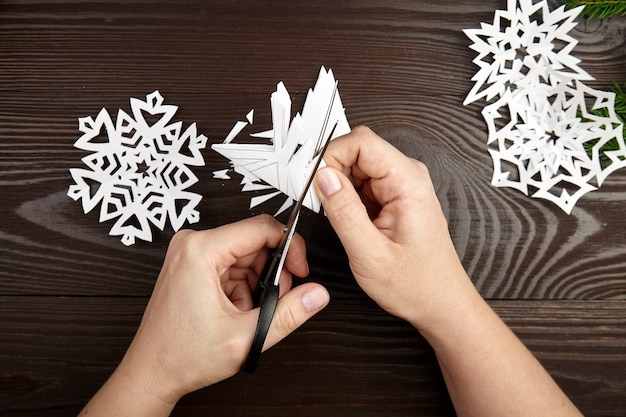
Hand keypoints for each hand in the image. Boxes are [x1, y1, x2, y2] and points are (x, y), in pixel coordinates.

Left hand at [81, 215, 329, 415]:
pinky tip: (237, 309)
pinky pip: (232, 265)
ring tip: (250, 311)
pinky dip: (243, 286)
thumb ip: (288, 313)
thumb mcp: (246, 337)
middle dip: (273, 270)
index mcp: (201, 250)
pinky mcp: (192, 265)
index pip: (262, 227)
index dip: (290, 246)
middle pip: (254, 241)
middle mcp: (193, 244)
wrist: (151, 372)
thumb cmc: (183, 355)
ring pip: (246, 255)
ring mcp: (191, 254)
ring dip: (257, 281)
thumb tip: (316, 294)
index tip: (300, 269)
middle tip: (275, 299)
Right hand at [314, 126, 472, 331]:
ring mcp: (401, 186)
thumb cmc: (415, 285)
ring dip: (339, 187)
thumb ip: (343, 212)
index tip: (313, 181)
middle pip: (357, 150)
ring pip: (356, 167)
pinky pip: (362, 183)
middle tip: (321, 204)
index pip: (361, 142)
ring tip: (340, 220)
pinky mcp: (394, 197)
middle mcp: (407, 177)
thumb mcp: (370, 254)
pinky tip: (350, 222)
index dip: (331, 157)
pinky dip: (347, 198)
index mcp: (407, 183)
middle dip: (332, 172)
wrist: (440, 303)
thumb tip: (323, 175)